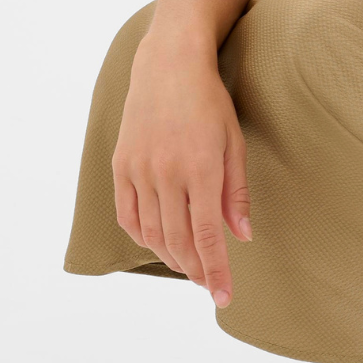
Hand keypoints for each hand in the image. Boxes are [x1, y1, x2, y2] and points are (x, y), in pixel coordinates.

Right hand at [112, 29, 250, 305]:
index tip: (223, 298)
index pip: (207, 235)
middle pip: (178, 241)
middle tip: (209, 285)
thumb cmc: (209, 102)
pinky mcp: (120, 165)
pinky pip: (127, 215)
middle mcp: (165, 173)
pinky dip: (142, 236)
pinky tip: (158, 243)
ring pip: (151, 233)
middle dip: (196, 270)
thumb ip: (236, 191)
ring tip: (189, 266)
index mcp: (199, 167)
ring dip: (171, 256)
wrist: (168, 65)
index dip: (216, 271)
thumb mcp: (233, 141)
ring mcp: (138, 170)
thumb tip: (242, 236)